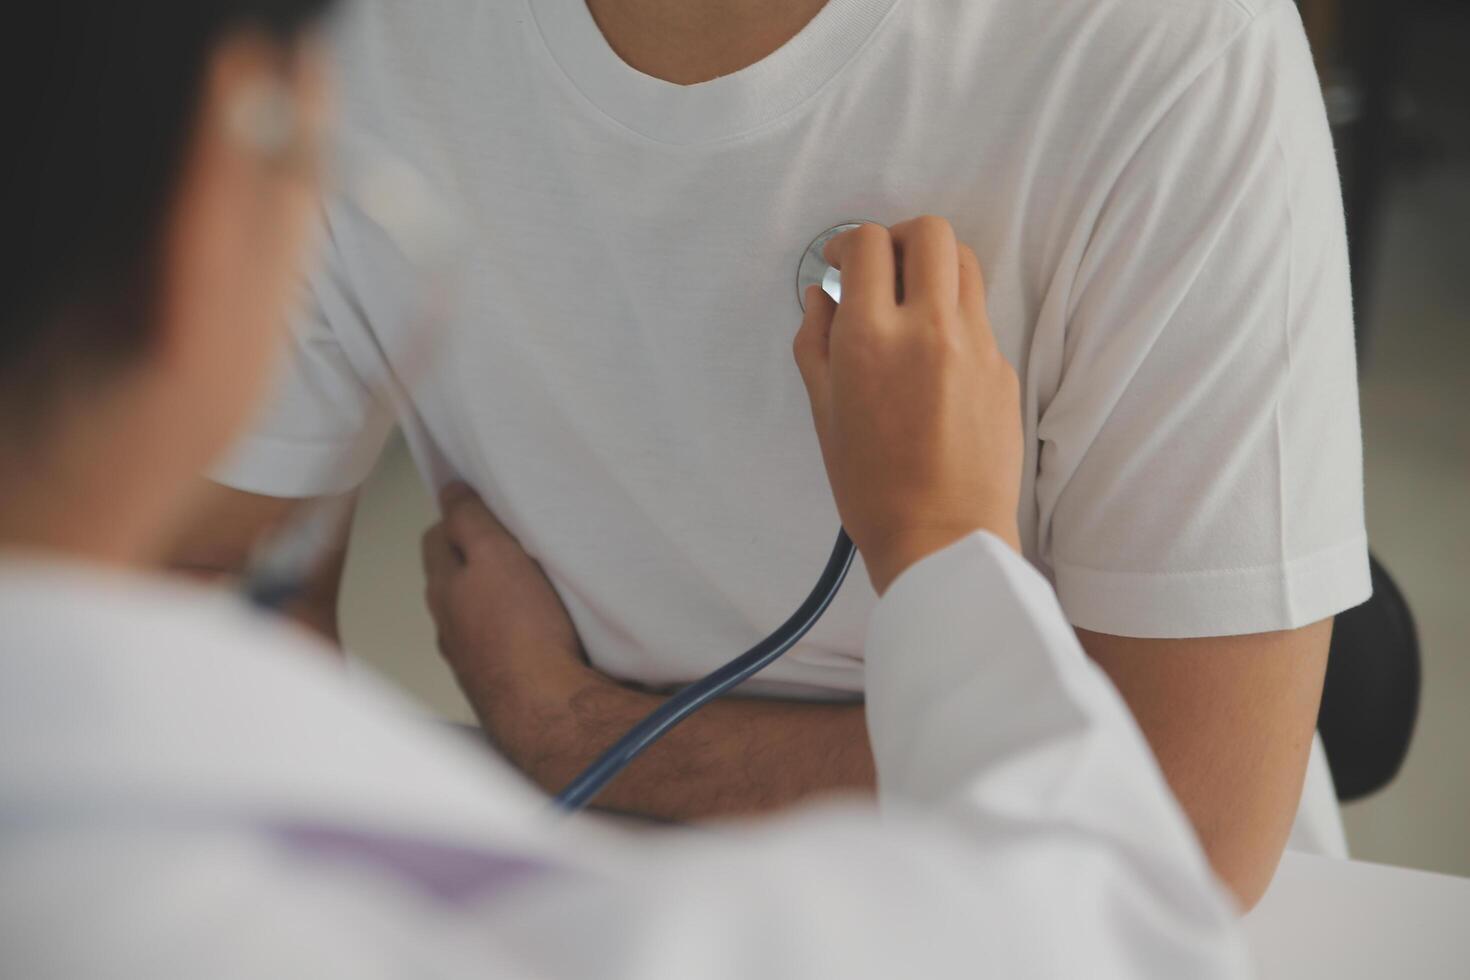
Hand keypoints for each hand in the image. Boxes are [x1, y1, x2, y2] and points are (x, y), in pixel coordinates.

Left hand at [422, 483, 597, 760]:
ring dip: (502, 598)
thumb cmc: (522, 633)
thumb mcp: (495, 555)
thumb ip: (470, 521)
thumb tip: (451, 491)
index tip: (487, 506)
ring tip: (537, 586)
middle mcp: (450, 626)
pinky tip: (547, 630)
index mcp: (442, 589)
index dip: (462, 517)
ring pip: (482, 614)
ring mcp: (475, 658)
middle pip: (458, 577)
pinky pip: (506, 644)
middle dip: (481, 557)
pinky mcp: (503, 683)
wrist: (550, 711)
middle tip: (517, 543)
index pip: (438, 537)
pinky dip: (520, 631)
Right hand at [792, 216, 1022, 594]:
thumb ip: (815, 342)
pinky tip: (934, 361)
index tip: (840, 263)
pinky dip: (953, 317)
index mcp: (871, 337)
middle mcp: (928, 327)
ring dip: (935, 267)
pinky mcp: (1003, 368)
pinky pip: (978, 317)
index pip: (868, 244)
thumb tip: (819, 296)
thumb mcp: (823, 413)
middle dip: (900, 238)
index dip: (848, 244)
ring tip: (913, 303)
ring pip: (965, 264)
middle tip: (881, 269)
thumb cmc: (871, 487)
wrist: (943, 539)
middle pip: (930, 232)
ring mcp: (976, 345)